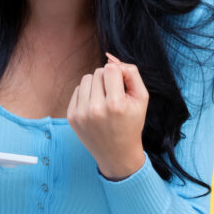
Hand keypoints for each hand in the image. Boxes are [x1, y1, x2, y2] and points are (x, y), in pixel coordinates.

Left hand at [66, 52, 147, 179]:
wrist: (117, 154)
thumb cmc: (132, 123)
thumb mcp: (141, 99)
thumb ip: (131, 74)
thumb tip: (111, 59)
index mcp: (115, 105)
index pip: (110, 69)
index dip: (118, 74)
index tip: (122, 86)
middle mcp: (96, 109)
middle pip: (98, 72)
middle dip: (107, 80)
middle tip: (114, 97)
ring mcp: (81, 114)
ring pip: (86, 79)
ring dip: (96, 85)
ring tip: (104, 100)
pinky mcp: (71, 117)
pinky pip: (77, 90)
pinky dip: (87, 95)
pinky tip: (95, 107)